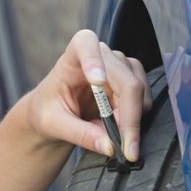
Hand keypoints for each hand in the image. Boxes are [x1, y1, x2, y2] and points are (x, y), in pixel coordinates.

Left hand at [26, 30, 152, 160]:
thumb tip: (109, 145)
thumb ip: (79, 133)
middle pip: (126, 80)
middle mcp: (101, 55)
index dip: (94, 59)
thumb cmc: (47, 112)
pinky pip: (143, 101)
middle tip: (124, 147)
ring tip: (113, 139)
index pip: (85, 43)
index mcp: (73, 55)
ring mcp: (120, 67)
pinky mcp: (131, 81)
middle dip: (128, 116)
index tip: (96, 81)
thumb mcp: (54, 125)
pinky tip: (118, 131)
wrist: (54, 115)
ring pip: (139, 92)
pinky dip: (135, 120)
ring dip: (132, 120)